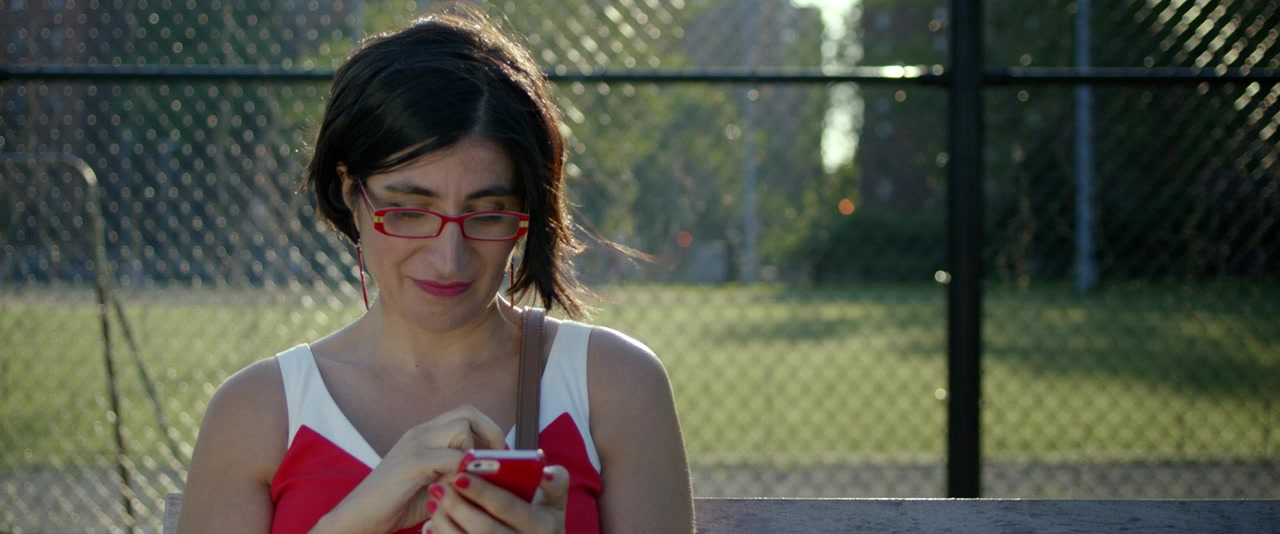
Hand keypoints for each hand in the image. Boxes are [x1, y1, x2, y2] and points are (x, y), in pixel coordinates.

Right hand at [312, 405, 507, 532]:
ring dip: (475, 454)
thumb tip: (494, 471)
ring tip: (473, 477)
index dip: (490, 431)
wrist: (357, 517)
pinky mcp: (413, 463)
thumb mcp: (436, 483)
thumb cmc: (398, 503)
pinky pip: (451, 457)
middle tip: (500, 461)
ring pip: (462, 429)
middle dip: (492, 434)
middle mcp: (420, 432)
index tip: (501, 456)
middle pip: (468, 412)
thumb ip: (459, 472)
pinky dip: (463, 472)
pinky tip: (459, 488)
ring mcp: (415, 444)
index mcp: (425, 433)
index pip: (466, 413)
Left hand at [423, 464, 568, 533]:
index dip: (483, 492)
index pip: (509, 507)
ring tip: (433, 503)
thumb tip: (544, 471)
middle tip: (438, 487)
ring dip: (445, 524)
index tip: (460, 476)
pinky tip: (431, 525)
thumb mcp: (556, 506)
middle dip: (458, 507)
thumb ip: (556, 483)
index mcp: (544, 526)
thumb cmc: (543, 525)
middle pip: (484, 529)